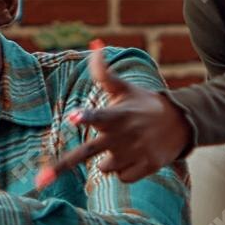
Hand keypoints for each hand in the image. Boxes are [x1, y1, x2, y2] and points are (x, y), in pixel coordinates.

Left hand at [42, 44, 191, 185]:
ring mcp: (136, 153)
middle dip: (63, 165)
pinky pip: (123, 177)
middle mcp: (125, 135)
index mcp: (118, 114)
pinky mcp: (148, 166)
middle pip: (88, 153)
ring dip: (109, 160)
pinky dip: (126, 170)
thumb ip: (104, 73)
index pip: (99, 116)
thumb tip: (95, 44)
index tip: (73, 117)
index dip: (86, 117)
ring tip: (126, 146)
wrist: (182, 123)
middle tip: (42, 180)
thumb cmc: (144, 104)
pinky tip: (136, 157)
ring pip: (105, 167)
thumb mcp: (125, 88)